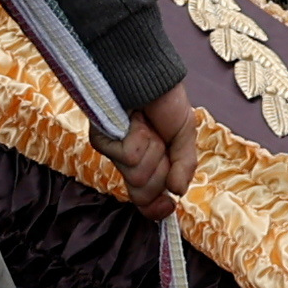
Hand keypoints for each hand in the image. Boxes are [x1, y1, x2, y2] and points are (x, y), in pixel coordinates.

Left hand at [97, 85, 206, 215]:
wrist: (151, 77)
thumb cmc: (166, 102)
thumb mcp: (185, 136)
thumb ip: (184, 166)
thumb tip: (179, 192)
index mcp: (149, 165)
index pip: (147, 201)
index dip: (156, 209)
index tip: (168, 207)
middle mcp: (129, 163)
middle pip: (144, 193)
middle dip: (159, 172)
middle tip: (160, 144)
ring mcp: (115, 153)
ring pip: (138, 177)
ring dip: (152, 151)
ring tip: (147, 128)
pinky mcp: (102, 141)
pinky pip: (129, 157)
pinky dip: (140, 140)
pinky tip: (136, 123)